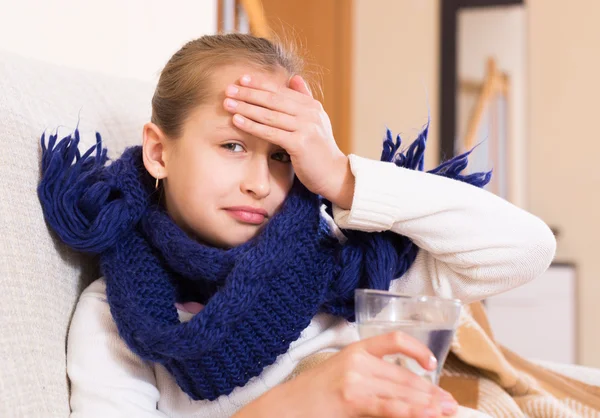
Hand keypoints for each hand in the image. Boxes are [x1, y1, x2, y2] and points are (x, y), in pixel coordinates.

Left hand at [223, 74, 355, 208]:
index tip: (242, 79)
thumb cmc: (320, 150)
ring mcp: (306, 128)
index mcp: (311, 106)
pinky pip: (270, 133)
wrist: (334, 175)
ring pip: (269, 115)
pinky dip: (252, 125)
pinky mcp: (300, 144)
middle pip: (273, 99)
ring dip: (246, 107)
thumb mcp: (315, 121)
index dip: (260, 83)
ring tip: (227, 103)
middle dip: (249, 93)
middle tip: (228, 89)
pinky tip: (237, 121)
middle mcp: (310, 113)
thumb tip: (294, 77)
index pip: (281, 91)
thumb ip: (304, 98)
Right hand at [234, 331, 458, 417]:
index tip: (431, 363)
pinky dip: (411, 411)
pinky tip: (427, 414)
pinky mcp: (353, 399)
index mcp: (356, 350)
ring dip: (428, 404)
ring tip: (446, 411)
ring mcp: (356, 380)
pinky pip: (388, 407)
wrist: (287, 406)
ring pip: (401, 391)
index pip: (393, 340)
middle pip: (404, 376)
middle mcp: (358, 361)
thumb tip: (402, 391)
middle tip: (450, 403)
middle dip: (431, 392)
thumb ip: (370, 377)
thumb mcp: (342, 374)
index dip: (417, 348)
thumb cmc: (314, 395)